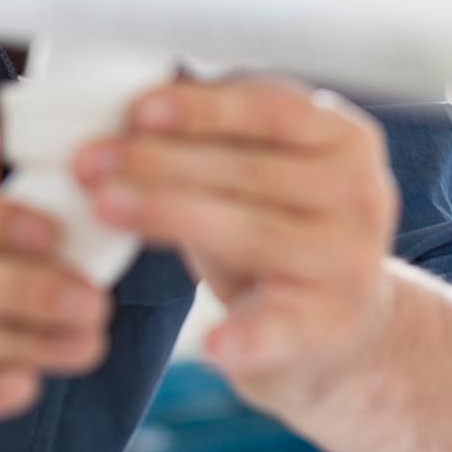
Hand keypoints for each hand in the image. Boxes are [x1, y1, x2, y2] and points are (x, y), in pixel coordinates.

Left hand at [72, 78, 398, 416]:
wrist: (342, 326)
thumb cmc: (281, 231)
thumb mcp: (262, 171)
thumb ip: (216, 138)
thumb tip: (128, 107)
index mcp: (346, 140)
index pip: (273, 109)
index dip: (203, 108)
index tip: (138, 109)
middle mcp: (361, 196)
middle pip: (252, 170)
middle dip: (161, 161)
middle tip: (90, 160)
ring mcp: (348, 265)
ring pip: (253, 233)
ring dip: (170, 216)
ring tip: (105, 206)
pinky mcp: (328, 329)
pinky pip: (282, 329)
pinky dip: (245, 336)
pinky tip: (212, 343)